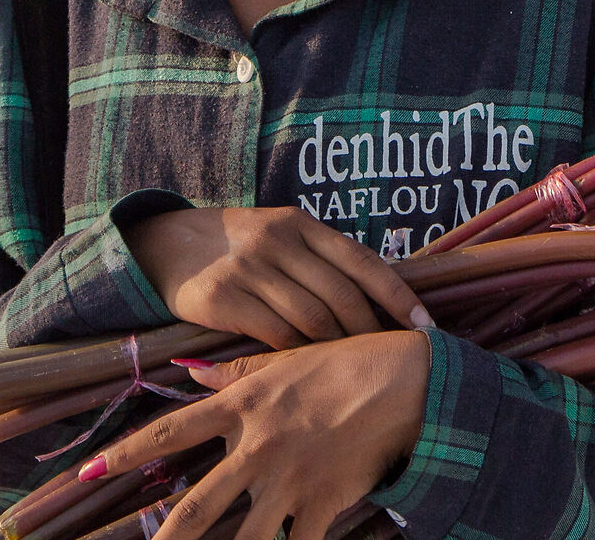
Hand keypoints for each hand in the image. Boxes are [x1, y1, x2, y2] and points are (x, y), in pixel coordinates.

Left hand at [87, 331, 432, 539]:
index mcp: (244, 404)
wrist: (407, 382)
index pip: (171, 431)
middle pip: (197, 508)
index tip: (86, 472)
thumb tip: (192, 374)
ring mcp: (290, 481)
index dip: (125, 453)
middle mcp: (258, 447)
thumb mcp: (287, 359)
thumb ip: (236, 370)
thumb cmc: (347, 363)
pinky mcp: (323, 504)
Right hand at [123, 205, 431, 350]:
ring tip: (352, 370)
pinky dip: (297, 355)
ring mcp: (249, 269)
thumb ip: (320, 258)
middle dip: (371, 331)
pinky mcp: (221, 298)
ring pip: (311, 318)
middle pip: (341, 295)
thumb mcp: (281, 235)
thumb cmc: (240, 246)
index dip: (398, 294)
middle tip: (388, 359)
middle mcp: (278, 241)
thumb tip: (381, 295)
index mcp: (301, 224)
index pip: (363, 260)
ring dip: (337, 349)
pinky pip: (274, 334)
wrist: (168, 244)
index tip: (425, 324)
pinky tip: (307, 369)